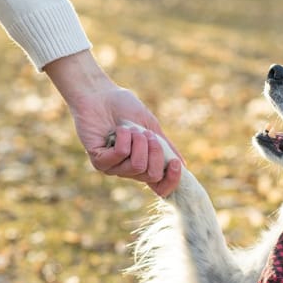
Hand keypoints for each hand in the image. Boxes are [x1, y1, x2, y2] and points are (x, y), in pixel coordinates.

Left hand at [44, 50, 182, 196]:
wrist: (100, 94)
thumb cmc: (125, 108)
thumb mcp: (152, 128)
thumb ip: (166, 147)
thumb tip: (183, 166)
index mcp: (144, 164)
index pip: (160, 187)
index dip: (171, 180)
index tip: (174, 163)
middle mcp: (129, 170)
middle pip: (152, 175)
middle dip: (155, 150)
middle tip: (146, 133)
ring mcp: (113, 168)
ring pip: (137, 165)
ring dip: (138, 141)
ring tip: (130, 128)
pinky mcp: (99, 161)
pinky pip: (120, 156)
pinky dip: (124, 138)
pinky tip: (117, 129)